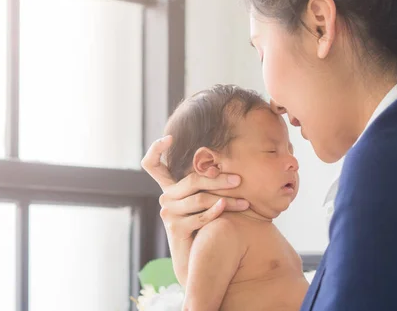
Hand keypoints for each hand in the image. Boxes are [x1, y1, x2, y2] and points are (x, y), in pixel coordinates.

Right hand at [141, 136, 248, 282]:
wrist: (199, 257)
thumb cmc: (207, 223)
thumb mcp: (205, 200)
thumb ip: (207, 183)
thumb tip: (218, 165)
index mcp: (170, 188)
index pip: (151, 165)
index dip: (155, 150)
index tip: (169, 138)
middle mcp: (165, 199)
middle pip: (191, 180)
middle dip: (218, 179)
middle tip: (239, 180)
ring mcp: (168, 214)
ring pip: (200, 199)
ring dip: (226, 198)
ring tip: (245, 202)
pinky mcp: (175, 228)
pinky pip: (200, 216)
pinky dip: (216, 211)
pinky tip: (227, 207)